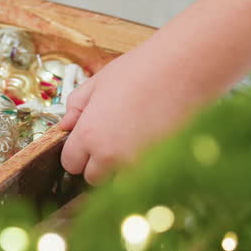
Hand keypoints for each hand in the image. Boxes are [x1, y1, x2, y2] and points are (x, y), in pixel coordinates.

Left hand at [59, 43, 207, 183]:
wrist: (185, 67)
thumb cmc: (142, 69)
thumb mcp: (98, 81)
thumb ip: (76, 106)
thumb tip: (65, 126)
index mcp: (89, 135)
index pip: (71, 163)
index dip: (77, 152)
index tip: (87, 143)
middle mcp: (111, 156)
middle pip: (93, 178)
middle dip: (99, 163)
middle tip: (114, 139)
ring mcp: (139, 165)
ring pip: (120, 182)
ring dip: (122, 169)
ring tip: (136, 141)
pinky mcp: (165, 167)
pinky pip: (147, 179)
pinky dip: (147, 169)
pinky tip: (153, 145)